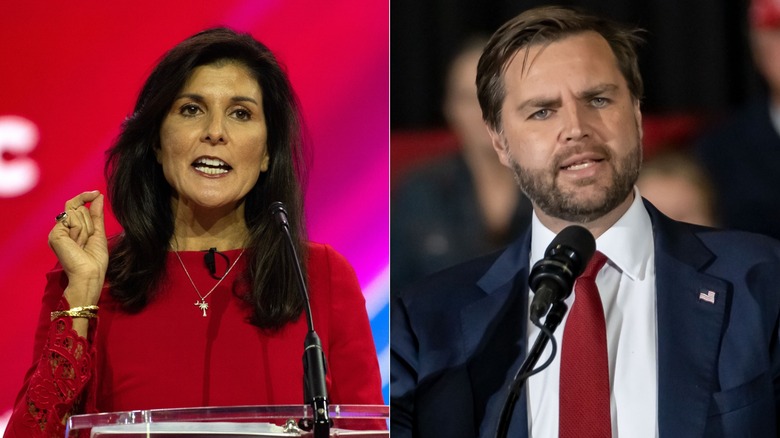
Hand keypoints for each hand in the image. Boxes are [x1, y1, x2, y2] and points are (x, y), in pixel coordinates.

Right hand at [48, 190, 108, 306]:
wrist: (89, 274)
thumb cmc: (94, 260)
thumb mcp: (98, 233)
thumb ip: (96, 214)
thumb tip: (97, 196)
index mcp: (70, 230)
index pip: (76, 206)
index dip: (85, 197)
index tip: (96, 192)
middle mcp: (61, 229)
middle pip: (78, 208)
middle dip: (90, 222)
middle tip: (88, 240)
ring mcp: (57, 231)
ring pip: (76, 212)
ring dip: (86, 228)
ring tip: (83, 244)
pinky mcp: (55, 234)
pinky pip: (72, 219)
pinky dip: (81, 230)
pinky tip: (78, 244)